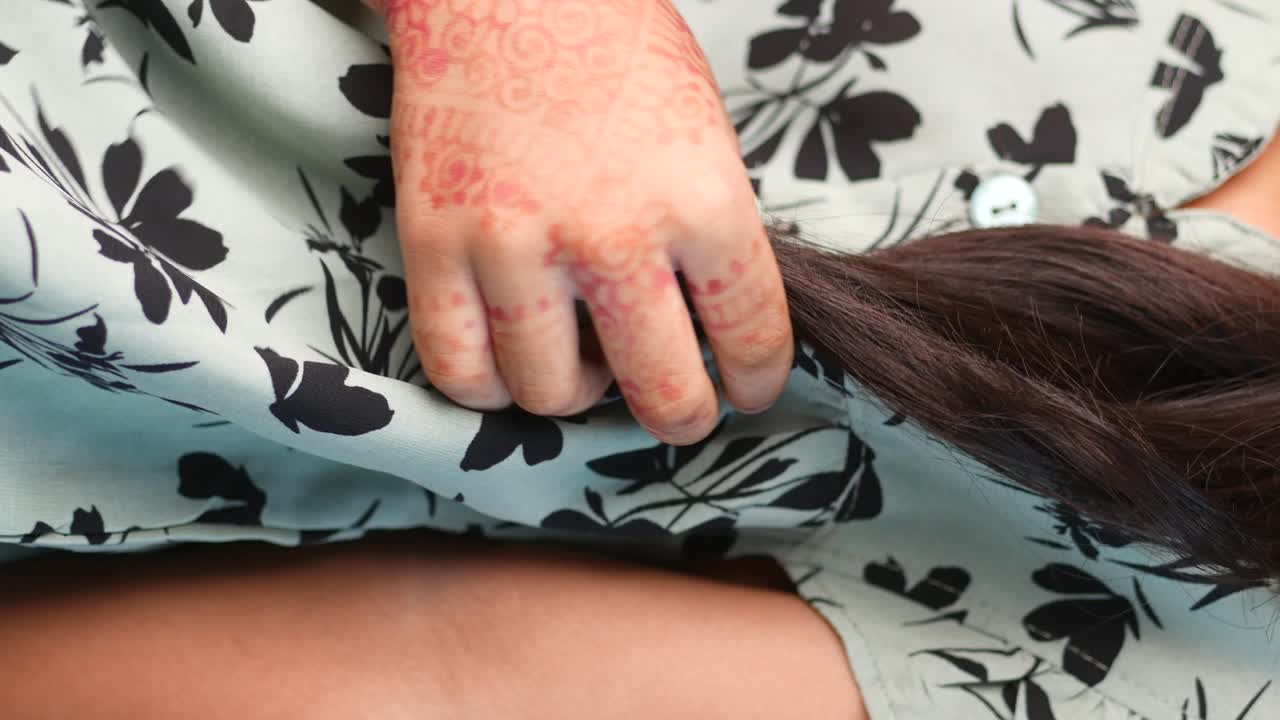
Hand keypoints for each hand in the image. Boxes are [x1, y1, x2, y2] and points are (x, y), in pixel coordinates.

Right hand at [376, 0, 792, 444]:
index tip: (744, 390)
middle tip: (674, 405)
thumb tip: (713, 332)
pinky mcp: (433, 242)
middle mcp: (612, 234)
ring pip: (551, 395)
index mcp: (702, 199)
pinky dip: (487, 385)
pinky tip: (508, 358)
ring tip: (580, 357)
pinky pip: (458, 368)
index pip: (751, 338)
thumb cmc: (615, 50)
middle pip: (662, 396)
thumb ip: (710, 236)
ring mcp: (514, 243)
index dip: (755, 383)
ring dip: (576, 394)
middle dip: (681, 417)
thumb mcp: (704, 135)